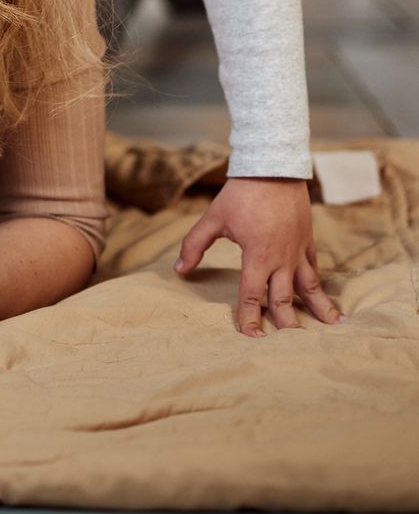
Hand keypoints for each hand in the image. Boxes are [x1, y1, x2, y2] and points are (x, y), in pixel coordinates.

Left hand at [176, 176, 341, 334]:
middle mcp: (281, 259)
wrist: (272, 167)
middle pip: (284, 299)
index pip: (252, 296)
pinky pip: (315, 266)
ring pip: (310, 286)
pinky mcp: (308, 239)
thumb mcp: (214, 218)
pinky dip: (320, 282)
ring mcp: (298, 250)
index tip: (251, 337)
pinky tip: (325, 294)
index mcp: (257, 256)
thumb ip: (195, 244)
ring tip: (334, 326)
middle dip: (286, 324)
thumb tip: (179, 270)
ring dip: (319, 307)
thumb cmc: (241, 193)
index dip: (250, 318)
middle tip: (289, 346)